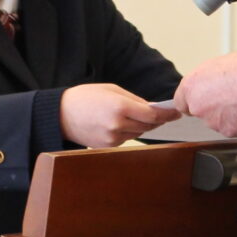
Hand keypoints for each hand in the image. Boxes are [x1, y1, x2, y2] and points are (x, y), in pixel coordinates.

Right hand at [59, 84, 179, 147]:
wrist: (61, 115)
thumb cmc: (85, 97)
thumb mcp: (112, 90)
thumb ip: (134, 100)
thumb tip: (153, 109)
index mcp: (119, 107)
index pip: (152, 115)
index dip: (167, 115)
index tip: (176, 113)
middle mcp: (117, 125)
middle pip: (148, 126)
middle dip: (157, 120)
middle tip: (165, 114)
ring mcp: (112, 138)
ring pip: (139, 133)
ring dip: (143, 126)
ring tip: (139, 116)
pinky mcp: (108, 146)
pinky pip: (127, 139)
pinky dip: (130, 132)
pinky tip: (123, 124)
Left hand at [173, 51, 236, 137]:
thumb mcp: (219, 64)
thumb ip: (206, 78)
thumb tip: (207, 83)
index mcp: (191, 87)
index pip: (180, 101)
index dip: (192, 100)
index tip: (200, 99)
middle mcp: (198, 106)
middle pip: (199, 111)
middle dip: (211, 106)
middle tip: (227, 96)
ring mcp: (212, 121)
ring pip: (216, 121)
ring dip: (226, 113)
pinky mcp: (228, 131)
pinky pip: (231, 127)